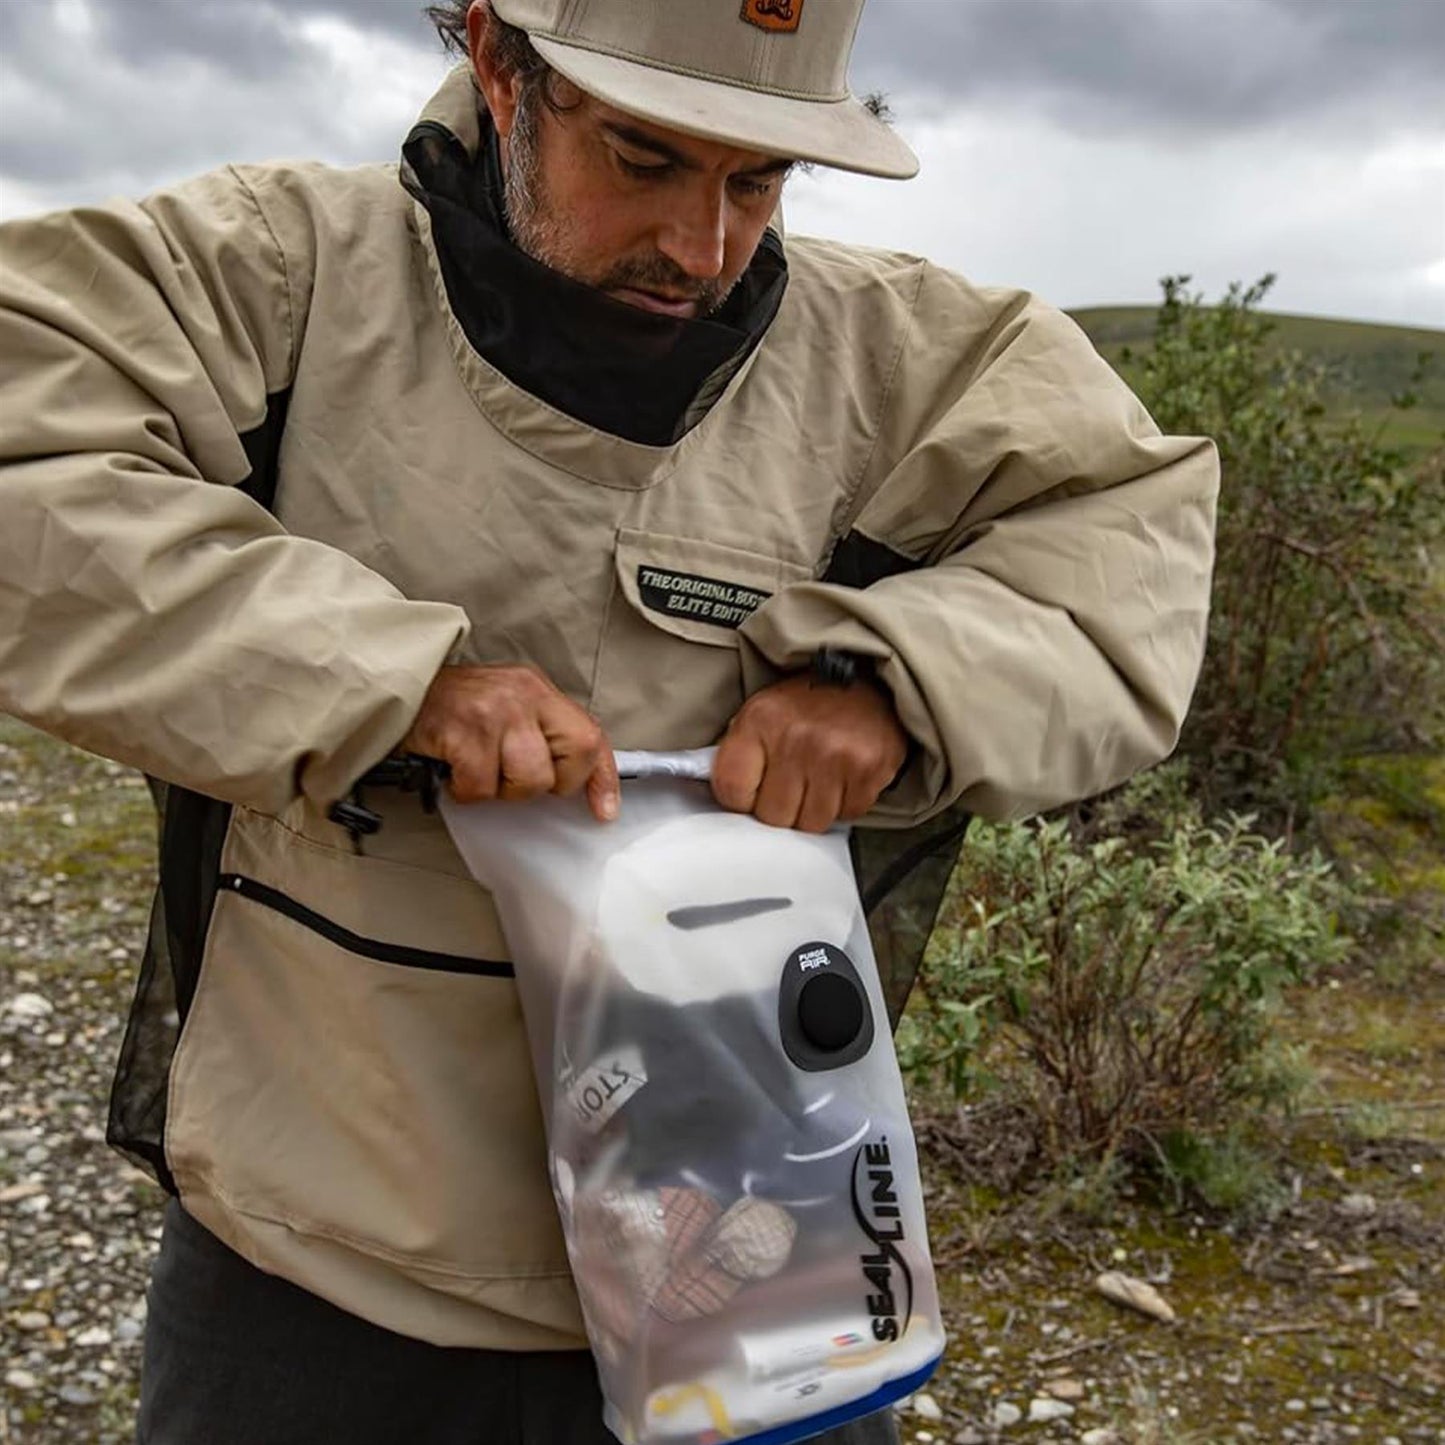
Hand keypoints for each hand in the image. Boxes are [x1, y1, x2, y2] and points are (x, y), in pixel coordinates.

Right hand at [401, 664, 619, 821]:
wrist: (398, 689)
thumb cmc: (454, 708)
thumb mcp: (510, 709)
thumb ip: (542, 736)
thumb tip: (575, 783)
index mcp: (539, 691)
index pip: (590, 735)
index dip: (603, 778)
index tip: (604, 811)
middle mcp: (525, 695)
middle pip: (573, 757)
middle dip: (548, 784)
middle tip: (513, 776)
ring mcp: (496, 711)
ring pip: (531, 779)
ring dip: (502, 789)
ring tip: (479, 769)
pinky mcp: (465, 731)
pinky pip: (482, 787)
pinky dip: (465, 791)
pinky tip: (453, 770)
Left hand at [711, 673, 908, 832]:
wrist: (868, 682)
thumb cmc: (809, 704)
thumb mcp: (760, 714)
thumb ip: (738, 755)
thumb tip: (724, 801)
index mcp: (761, 720)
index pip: (732, 790)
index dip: (742, 799)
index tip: (752, 791)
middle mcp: (797, 737)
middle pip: (774, 816)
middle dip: (781, 807)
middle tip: (791, 782)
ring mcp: (836, 755)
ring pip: (811, 823)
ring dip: (814, 809)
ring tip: (818, 778)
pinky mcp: (869, 770)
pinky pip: (847, 815)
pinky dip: (845, 804)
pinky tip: (843, 778)